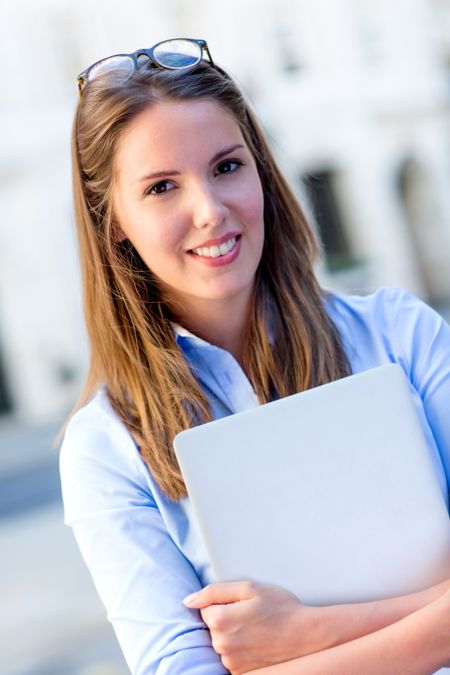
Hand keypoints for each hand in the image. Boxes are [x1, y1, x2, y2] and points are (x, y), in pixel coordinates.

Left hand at [183, 580, 315, 673]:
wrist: (306, 636)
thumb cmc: (281, 608)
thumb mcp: (249, 588)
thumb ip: (214, 592)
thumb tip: (189, 600)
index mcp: (220, 621)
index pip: (205, 608)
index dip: (223, 602)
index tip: (241, 604)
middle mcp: (222, 645)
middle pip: (212, 626)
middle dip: (226, 618)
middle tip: (251, 615)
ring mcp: (231, 662)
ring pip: (221, 641)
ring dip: (233, 634)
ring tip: (256, 629)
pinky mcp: (240, 673)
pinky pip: (231, 656)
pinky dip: (240, 649)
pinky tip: (257, 642)